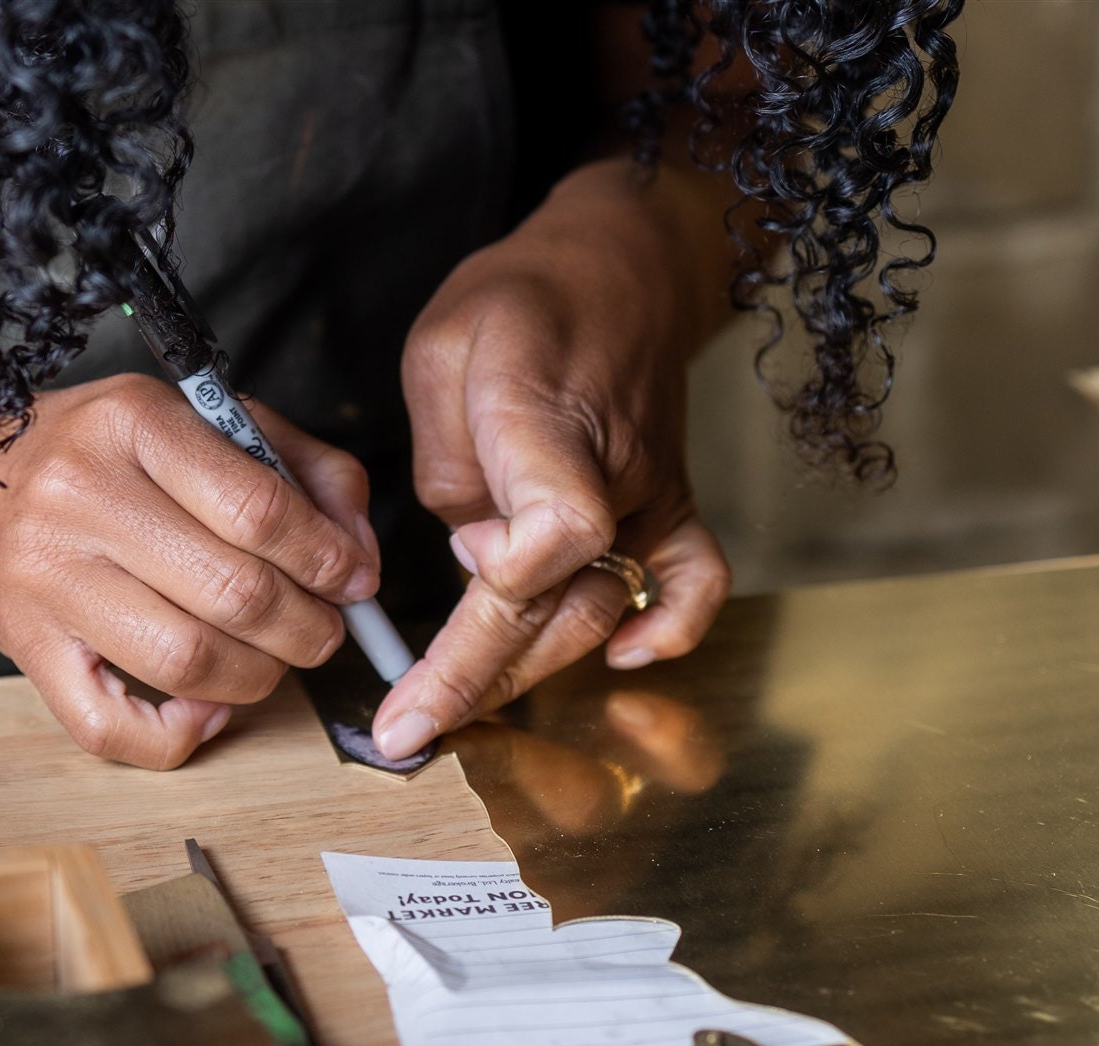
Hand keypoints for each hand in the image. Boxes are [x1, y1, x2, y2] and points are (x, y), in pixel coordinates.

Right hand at [0, 374, 378, 769]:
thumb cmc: (102, 453)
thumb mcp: (200, 420)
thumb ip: (299, 468)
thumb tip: (358, 552)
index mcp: (134, 423)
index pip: (259, 509)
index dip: (327, 559)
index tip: (353, 580)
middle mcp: (80, 495)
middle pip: (233, 593)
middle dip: (308, 627)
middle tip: (323, 629)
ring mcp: (46, 578)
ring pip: (186, 662)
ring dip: (260, 677)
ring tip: (275, 660)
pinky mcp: (26, 649)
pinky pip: (111, 727)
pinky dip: (179, 734)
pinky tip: (208, 705)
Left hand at [371, 160, 733, 761]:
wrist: (624, 263)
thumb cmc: (520, 302)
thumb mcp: (439, 349)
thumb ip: (445, 460)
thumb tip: (468, 550)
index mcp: (547, 417)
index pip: (562, 525)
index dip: (512, 569)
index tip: (465, 557)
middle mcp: (613, 472)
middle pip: (558, 599)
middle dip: (472, 676)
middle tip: (403, 730)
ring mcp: (653, 496)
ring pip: (597, 613)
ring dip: (521, 674)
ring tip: (444, 715)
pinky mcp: (673, 507)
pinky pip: (695, 585)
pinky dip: (670, 633)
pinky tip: (621, 663)